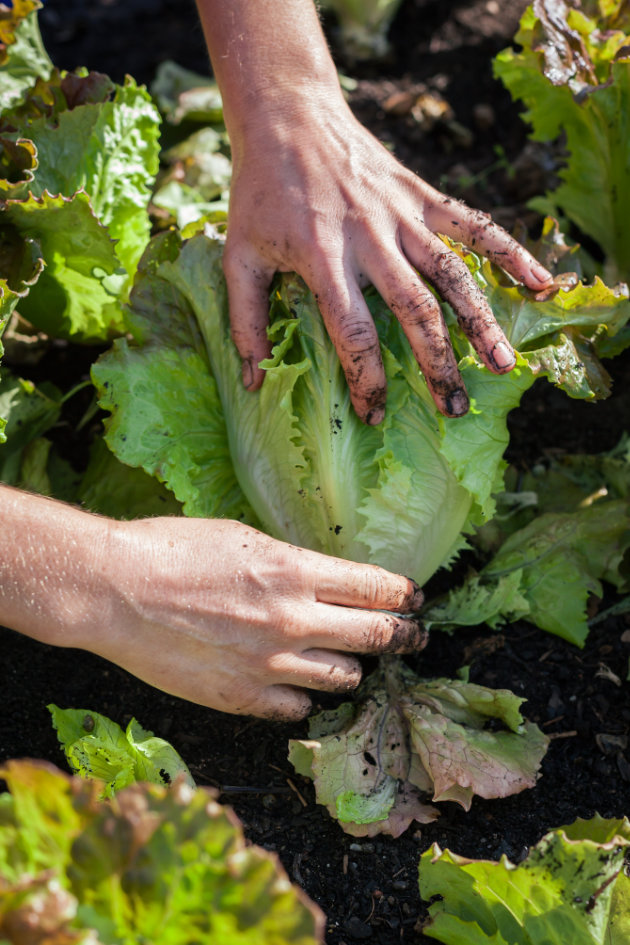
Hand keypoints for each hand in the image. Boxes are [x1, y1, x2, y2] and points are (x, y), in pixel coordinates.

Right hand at [91, 517, 425, 718]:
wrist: (115, 591)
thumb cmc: (172, 549)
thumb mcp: (244, 539)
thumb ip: (290, 564)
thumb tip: (321, 578)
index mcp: (295, 572)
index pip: (377, 589)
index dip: (404, 595)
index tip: (415, 599)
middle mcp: (293, 621)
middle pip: (375, 636)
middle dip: (403, 636)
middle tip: (413, 636)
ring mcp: (269, 665)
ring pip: (344, 678)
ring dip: (350, 666)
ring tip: (346, 660)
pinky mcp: (242, 698)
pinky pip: (297, 708)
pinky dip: (302, 695)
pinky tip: (293, 684)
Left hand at [223, 93, 553, 423]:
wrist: (288, 116)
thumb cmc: (260, 193)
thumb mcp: (238, 256)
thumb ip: (245, 321)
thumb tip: (252, 382)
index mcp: (322, 257)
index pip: (352, 332)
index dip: (366, 379)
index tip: (374, 415)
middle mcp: (369, 238)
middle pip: (415, 311)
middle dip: (437, 365)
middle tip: (453, 409)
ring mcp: (401, 214)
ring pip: (452, 274)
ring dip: (480, 323)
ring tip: (502, 365)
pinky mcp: (421, 194)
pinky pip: (472, 224)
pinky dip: (508, 252)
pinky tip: (538, 282)